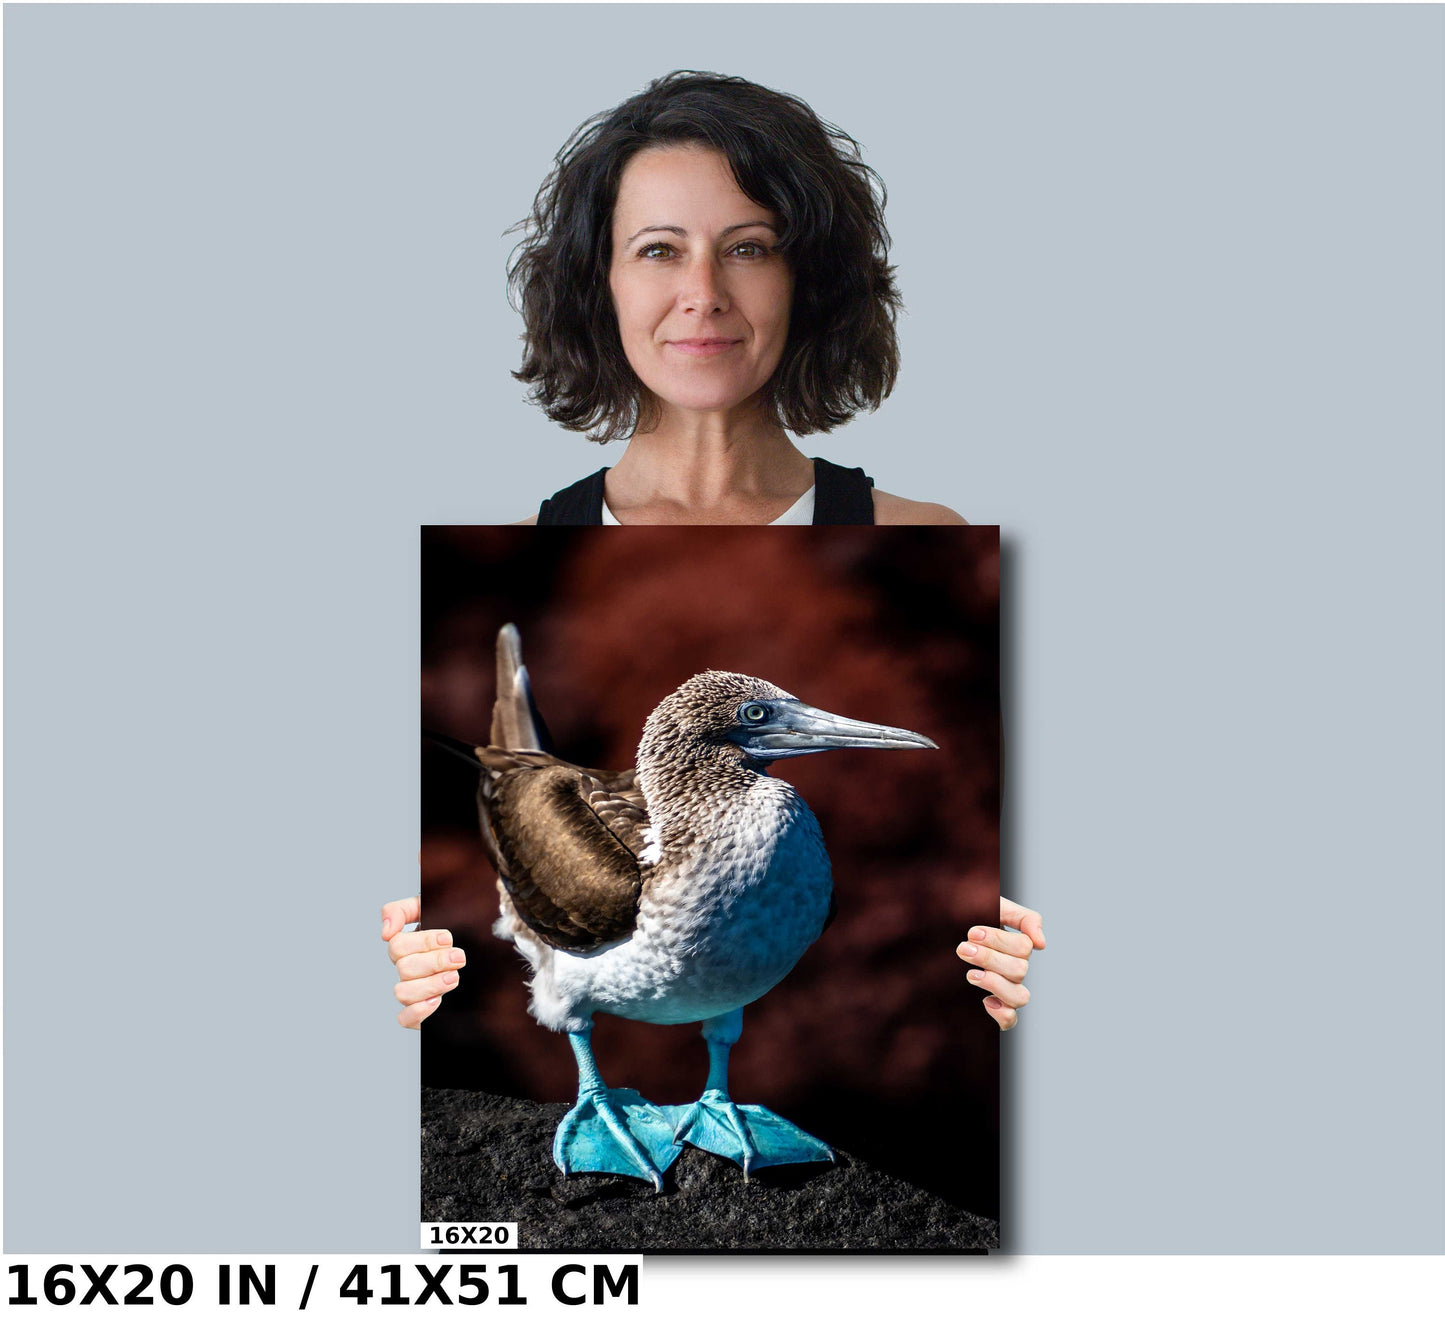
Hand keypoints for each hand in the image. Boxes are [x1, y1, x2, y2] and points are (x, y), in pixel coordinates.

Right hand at [381, 895, 465, 1028]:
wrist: (480, 952)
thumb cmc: (453, 927)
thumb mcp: (430, 909)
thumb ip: (403, 910)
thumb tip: (386, 931)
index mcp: (405, 947)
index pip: (397, 945)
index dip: (423, 942)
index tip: (447, 938)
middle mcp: (406, 970)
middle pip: (404, 968)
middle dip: (434, 962)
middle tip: (458, 957)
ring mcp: (412, 992)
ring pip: (403, 993)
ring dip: (430, 985)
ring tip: (453, 977)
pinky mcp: (420, 1013)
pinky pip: (404, 1019)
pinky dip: (418, 1011)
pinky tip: (437, 1001)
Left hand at [957, 895, 1044, 1029]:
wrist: (950, 923)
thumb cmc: (975, 914)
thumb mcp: (998, 906)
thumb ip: (1024, 918)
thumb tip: (1041, 944)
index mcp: (1019, 946)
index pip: (1023, 948)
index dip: (998, 941)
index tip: (972, 933)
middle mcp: (1017, 968)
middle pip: (1019, 971)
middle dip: (989, 958)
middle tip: (963, 948)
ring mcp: (1007, 987)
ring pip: (1020, 997)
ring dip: (995, 984)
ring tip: (971, 974)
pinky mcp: (996, 1004)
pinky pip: (1010, 1020)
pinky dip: (1002, 1014)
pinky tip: (985, 1001)